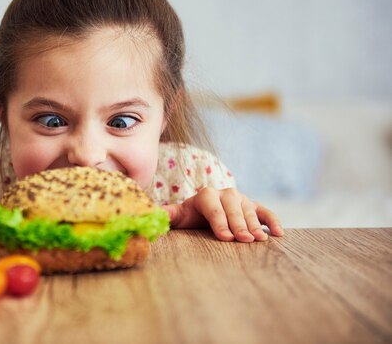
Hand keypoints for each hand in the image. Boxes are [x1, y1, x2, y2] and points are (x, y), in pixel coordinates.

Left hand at [162, 187, 283, 241]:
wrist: (205, 211)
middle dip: (238, 224)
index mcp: (206, 195)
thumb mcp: (180, 216)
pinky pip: (265, 212)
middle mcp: (225, 194)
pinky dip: (273, 221)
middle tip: (244, 240)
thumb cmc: (192, 217)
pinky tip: (278, 234)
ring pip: (249, 211)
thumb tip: (155, 213)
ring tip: (259, 240)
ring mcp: (242, 199)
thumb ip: (169, 214)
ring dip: (255, 225)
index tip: (225, 237)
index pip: (213, 207)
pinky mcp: (254, 206)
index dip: (219, 222)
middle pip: (233, 208)